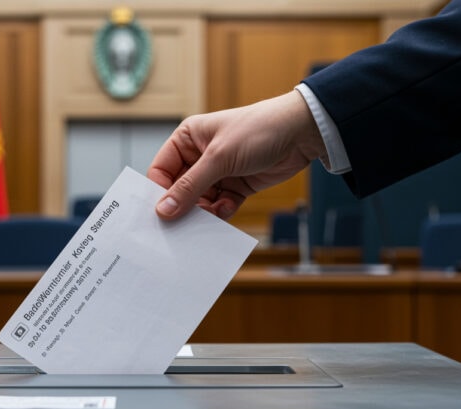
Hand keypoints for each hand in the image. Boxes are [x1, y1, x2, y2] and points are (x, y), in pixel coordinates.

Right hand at [147, 90, 325, 219]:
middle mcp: (199, 156)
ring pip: (199, 202)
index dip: (159, 192)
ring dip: (203, 213)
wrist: (302, 133)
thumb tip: (164, 209)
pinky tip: (227, 209)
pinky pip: (219, 206)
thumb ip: (190, 186)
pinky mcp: (236, 186)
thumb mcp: (219, 158)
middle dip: (181, 207)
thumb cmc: (258, 130)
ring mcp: (218, 172)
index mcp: (187, 139)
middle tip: (179, 226)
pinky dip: (221, 212)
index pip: (161, 171)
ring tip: (207, 220)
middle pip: (179, 190)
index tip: (159, 214)